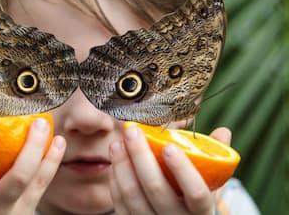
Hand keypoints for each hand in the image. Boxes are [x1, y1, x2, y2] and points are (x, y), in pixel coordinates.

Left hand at [109, 126, 230, 214]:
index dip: (183, 170)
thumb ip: (215, 157)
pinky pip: (119, 203)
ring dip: (123, 165)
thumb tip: (222, 131)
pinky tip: (115, 160)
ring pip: (133, 195)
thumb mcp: (211, 184)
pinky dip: (116, 179)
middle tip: (133, 131)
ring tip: (118, 142)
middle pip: (156, 190)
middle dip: (141, 157)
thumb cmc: (195, 198)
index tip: (169, 146)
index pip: (197, 194)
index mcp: (202, 212)